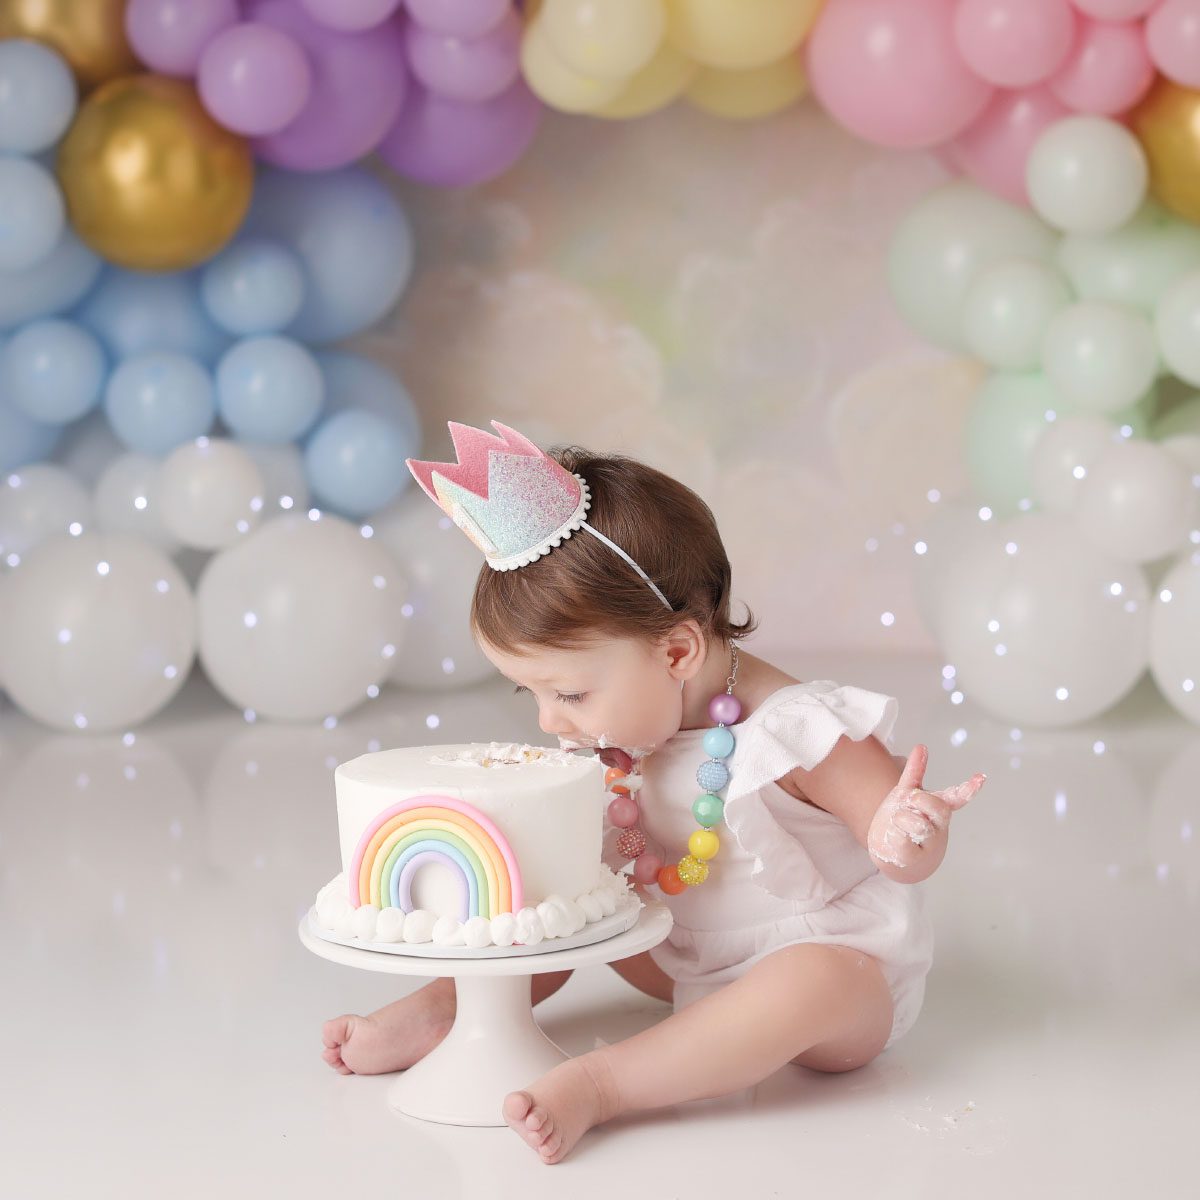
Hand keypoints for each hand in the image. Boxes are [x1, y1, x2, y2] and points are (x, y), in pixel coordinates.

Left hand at [867, 744, 984, 871]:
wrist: (889, 849)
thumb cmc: (904, 816)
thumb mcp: (906, 792)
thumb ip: (914, 772)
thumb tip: (921, 746)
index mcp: (939, 807)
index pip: (958, 797)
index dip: (969, 788)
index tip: (980, 777)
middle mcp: (938, 826)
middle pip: (938, 808)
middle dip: (922, 800)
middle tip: (910, 799)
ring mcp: (928, 843)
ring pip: (918, 825)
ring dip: (901, 818)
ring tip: (897, 821)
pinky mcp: (913, 857)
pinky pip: (903, 841)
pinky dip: (893, 835)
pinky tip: (893, 836)